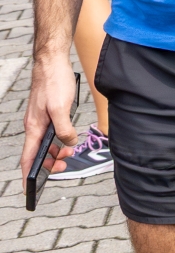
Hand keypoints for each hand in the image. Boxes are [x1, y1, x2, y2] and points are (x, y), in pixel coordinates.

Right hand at [18, 52, 75, 180]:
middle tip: (64, 164)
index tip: (29, 190)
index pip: (28, 158)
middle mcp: (34, 126)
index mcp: (34, 128)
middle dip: (49, 163)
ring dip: (56, 151)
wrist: (52, 62)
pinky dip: (58, 139)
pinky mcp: (47, 113)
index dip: (28, 175)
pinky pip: (50, 132)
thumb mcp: (61, 107)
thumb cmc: (54, 82)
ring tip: (69, 152)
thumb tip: (68, 143)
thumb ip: (64, 128)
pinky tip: (68, 138)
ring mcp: (40, 119)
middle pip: (38, 153)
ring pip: (45, 143)